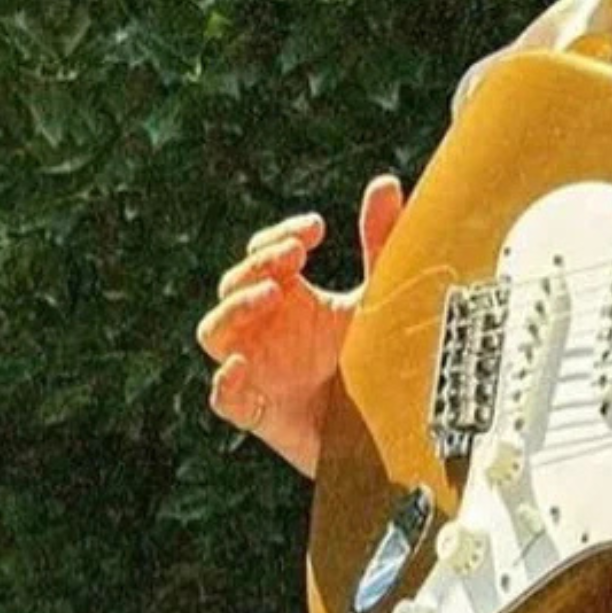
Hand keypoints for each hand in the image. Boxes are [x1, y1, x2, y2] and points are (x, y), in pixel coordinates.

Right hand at [194, 175, 404, 477]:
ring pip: (214, 333)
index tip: (317, 229)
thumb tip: (385, 182)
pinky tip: (244, 364)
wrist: (397, 430)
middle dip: (259, 263)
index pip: (263, 255)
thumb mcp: (384, 298)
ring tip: (271, 294)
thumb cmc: (382, 360)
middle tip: (297, 255)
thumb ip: (381, 244)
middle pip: (234, 284)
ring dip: (235, 308)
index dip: (278, 236)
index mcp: (292, 297)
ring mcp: (260, 369)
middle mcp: (268, 329)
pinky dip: (226, 382)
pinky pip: (225, 399)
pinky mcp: (264, 413)